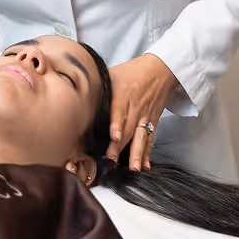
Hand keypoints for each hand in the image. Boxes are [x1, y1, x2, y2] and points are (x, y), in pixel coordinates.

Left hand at [106, 54, 178, 171]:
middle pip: (129, 128)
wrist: (160, 69)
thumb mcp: (113, 73)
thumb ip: (98, 86)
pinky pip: (150, 139)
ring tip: (133, 168)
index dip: (116, 124)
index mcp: (124, 94)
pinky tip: (145, 165)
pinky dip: (148, 153)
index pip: (119, 110)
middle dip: (121, 146)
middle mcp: (135, 107)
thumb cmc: (133, 71)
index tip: (113, 136)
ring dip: (137, 154)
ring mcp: (145, 116)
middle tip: (113, 160)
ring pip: (141, 137)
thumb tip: (78, 95)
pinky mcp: (153, 121)